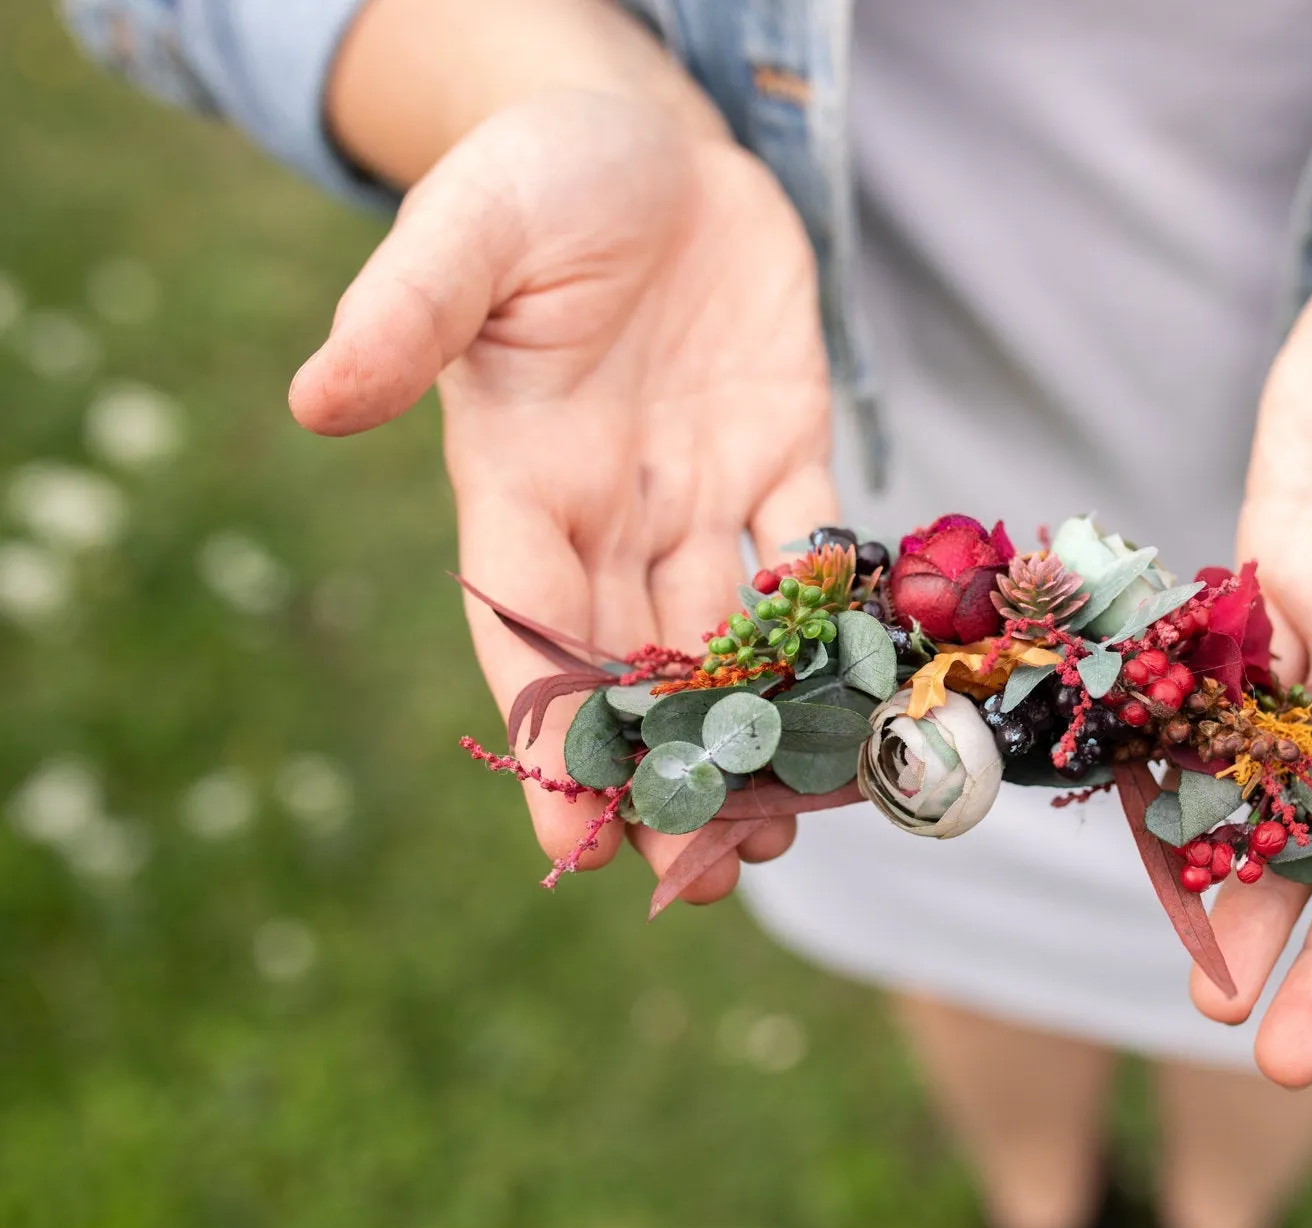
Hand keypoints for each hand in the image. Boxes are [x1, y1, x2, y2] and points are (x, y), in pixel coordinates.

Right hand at [290, 89, 834, 898]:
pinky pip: (813, 553)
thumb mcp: (470, 227)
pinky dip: (835, 626)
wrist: (650, 134)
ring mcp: (702, 488)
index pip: (524, 627)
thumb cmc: (540, 170)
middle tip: (696, 877)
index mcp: (519, 477)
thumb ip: (407, 311)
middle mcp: (610, 508)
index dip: (546, 736)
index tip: (568, 843)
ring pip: (727, 640)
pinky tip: (864, 700)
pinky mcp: (786, 452)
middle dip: (661, 772)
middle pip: (632, 665)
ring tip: (778, 836)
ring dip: (752, 735)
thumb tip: (315, 400)